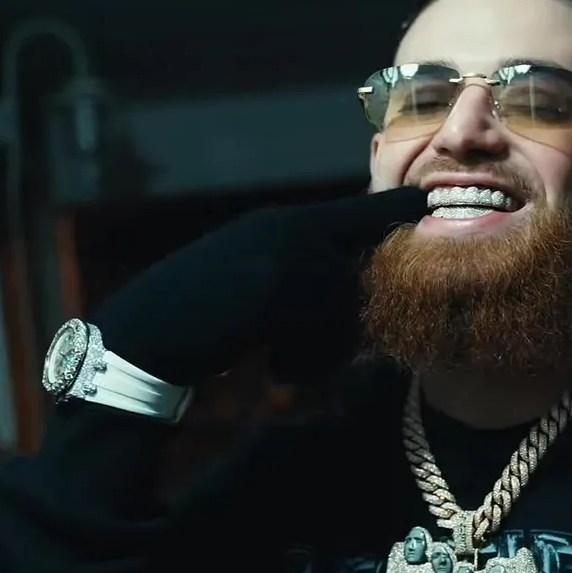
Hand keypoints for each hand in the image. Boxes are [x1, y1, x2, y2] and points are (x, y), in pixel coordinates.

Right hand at [89, 187, 426, 385]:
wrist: (144, 337)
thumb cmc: (190, 317)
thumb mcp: (248, 277)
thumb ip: (295, 272)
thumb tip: (347, 294)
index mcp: (280, 224)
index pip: (358, 212)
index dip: (393, 212)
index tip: (427, 206)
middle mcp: (291, 231)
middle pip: (365, 269)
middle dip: (348, 321)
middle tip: (304, 349)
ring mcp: (291, 258)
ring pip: (349, 311)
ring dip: (323, 349)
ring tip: (280, 359)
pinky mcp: (287, 292)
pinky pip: (331, 336)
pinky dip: (308, 363)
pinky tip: (272, 366)